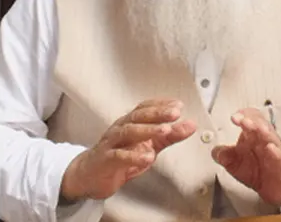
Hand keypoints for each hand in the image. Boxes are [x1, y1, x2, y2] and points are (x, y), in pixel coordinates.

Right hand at [60, 99, 196, 200]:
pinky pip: (119, 156)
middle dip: (157, 113)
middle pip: (138, 116)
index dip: (161, 105)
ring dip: (147, 130)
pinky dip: (133, 156)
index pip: (145, 108)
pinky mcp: (105, 159)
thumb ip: (169, 136)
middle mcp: (120, 128)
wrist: (90, 175)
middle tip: (175, 113)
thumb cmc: (119, 157)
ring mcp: (111, 143)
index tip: (178, 105)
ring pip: (128, 132)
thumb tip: (190, 125)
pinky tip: (147, 157)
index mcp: (130, 123)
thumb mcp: (149, 146)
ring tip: (165, 131)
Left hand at [211, 108, 280, 207]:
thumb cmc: (259, 171)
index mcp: (255, 136)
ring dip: (265, 132)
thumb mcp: (235, 164)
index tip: (234, 118)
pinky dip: (277, 153)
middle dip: (252, 121)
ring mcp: (277, 153)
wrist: (278, 188)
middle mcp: (267, 141)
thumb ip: (224, 155)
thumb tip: (215, 151)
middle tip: (243, 120)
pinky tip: (271, 149)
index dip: (244, 115)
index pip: (252, 119)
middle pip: (262, 126)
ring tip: (258, 128)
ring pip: (273, 139)